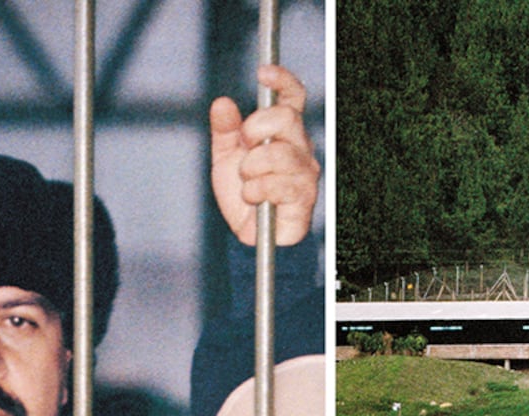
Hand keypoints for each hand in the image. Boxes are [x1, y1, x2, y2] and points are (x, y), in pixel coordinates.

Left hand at [210, 65, 319, 246]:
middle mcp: (301, 147)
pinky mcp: (304, 198)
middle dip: (255, 130)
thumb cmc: (243, 192)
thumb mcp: (225, 157)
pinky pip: (278, 185)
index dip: (283, 80)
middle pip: (287, 118)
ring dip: (251, 169)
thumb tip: (222, 103)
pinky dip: (256, 191)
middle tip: (243, 148)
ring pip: (280, 154)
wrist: (247, 231)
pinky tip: (254, 198)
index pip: (293, 97)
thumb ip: (224, 130)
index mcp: (285, 132)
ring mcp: (306, 172)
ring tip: (246, 181)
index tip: (262, 72)